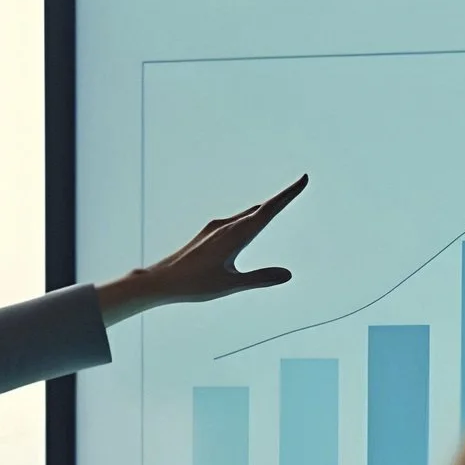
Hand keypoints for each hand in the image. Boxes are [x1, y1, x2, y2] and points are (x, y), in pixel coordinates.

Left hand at [97, 175, 306, 324]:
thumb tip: (288, 275)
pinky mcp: (207, 235)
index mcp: (235, 235)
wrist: (161, 280)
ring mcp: (215, 229)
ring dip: (264, 208)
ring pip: (246, 214)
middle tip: (299, 186)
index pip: (268, 210)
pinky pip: (235, 222)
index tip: (303, 179)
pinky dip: (249, 219)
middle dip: (280, 199)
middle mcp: (226, 226)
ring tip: (279, 202)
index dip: (287, 195)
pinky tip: (248, 225)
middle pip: (259, 208)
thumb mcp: (231, 284)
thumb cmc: (194, 284)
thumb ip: (260, 278)